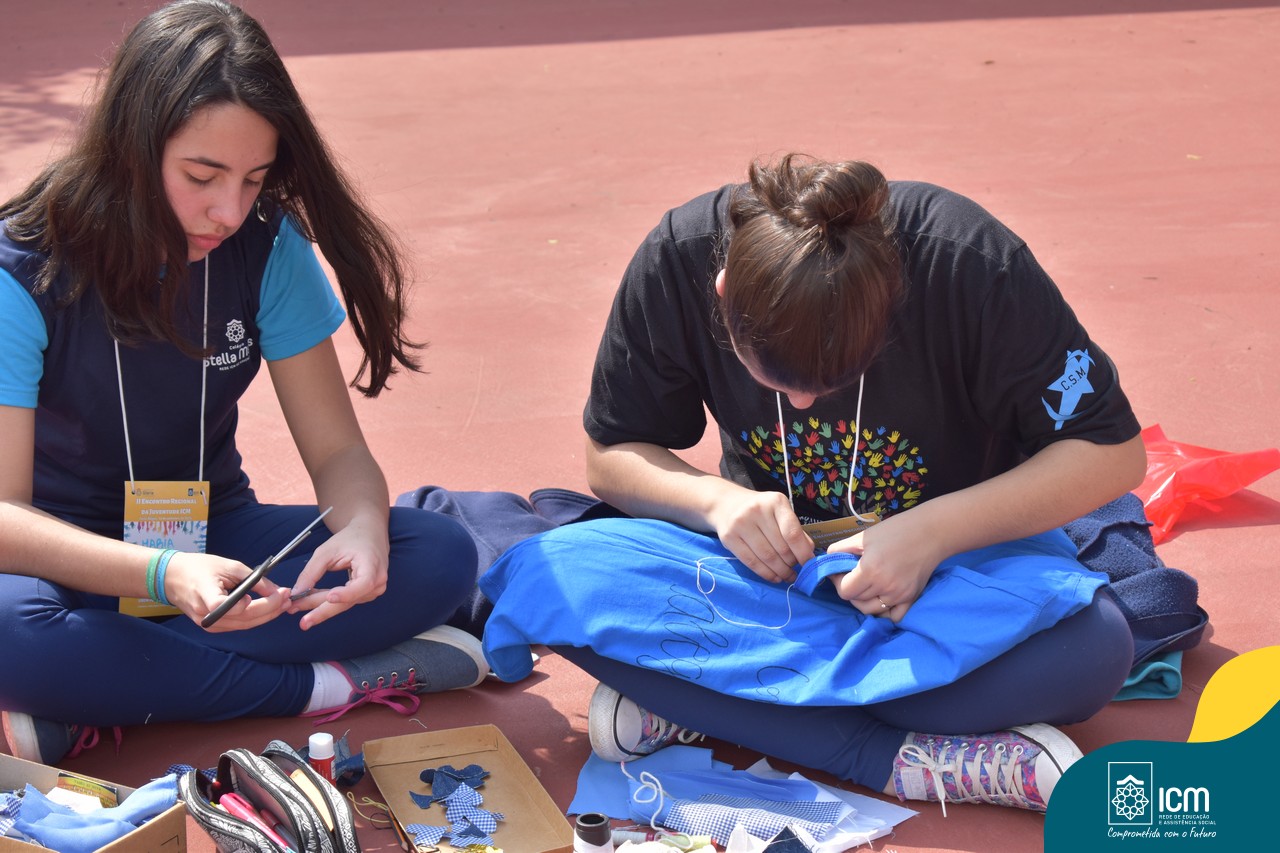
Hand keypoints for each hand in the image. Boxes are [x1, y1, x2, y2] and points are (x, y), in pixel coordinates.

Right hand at [165, 551, 290, 631]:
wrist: (172, 578)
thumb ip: (252, 579)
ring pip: (244, 625)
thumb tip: (275, 590)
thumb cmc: (198, 567)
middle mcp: (206, 615)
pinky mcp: (211, 627)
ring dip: (267, 615)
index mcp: (205, 596)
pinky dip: (255, 617)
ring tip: (283, 602)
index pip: (229, 606)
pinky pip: (238, 625)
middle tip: (288, 597)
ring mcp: (208, 624)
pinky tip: (268, 608)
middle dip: (271, 608)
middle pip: (244, 618)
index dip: (254, 603)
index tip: (275, 591)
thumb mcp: (227, 566)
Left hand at [286, 514, 389, 629]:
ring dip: (319, 605)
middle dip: (321, 609)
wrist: (369, 535)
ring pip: (343, 604)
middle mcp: (377, 582)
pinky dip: (326, 601)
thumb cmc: (350, 539)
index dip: (347, 593)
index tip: (330, 597)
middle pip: (348, 600)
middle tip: (299, 616)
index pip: (363, 584)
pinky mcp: (366, 595)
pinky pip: (344, 602)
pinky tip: (309, 601)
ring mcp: (373, 591)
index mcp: (372, 565)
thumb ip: (312, 572)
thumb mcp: (327, 550)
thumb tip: (296, 593)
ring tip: (297, 606)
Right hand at [706, 486, 814, 582]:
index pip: (792, 533)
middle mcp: (757, 510)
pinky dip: (766, 573)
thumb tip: (809, 552)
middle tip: (797, 571)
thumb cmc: (761, 511)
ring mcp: (740, 523)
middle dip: (792, 564)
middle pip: (780, 548)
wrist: (726, 504)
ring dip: (781, 571)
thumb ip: (795, 530)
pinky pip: (751, 562)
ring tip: (788, 576)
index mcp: (775, 502)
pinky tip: (775, 577)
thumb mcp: (779, 512)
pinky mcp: (729, 537)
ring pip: (767, 557)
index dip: (803, 553)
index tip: (809, 565)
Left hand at [826, 511, 945, 621]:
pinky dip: (884, 612)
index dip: (838, 581)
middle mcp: (885, 587)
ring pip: (871, 610)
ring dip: (863, 600)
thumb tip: (827, 561)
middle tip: (852, 574)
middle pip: (856, 601)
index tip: (840, 571)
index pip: (844, 591)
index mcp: (870, 571)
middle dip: (850, 588)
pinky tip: (881, 598)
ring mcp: (900, 596)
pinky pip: (893, 617)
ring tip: (865, 584)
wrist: (931, 532)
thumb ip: (840, 550)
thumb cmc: (896, 530)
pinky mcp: (912, 598)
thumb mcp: (863, 537)